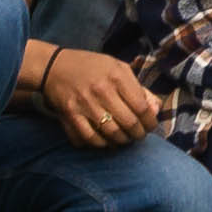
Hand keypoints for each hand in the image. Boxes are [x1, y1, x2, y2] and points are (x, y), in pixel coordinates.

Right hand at [37, 43, 160, 145]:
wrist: (55, 66)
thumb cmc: (93, 67)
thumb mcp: (119, 68)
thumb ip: (139, 88)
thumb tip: (155, 109)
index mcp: (117, 76)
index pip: (141, 107)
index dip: (150, 121)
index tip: (151, 125)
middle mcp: (102, 91)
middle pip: (129, 123)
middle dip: (138, 134)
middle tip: (139, 135)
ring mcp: (84, 104)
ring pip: (111, 134)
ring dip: (122, 141)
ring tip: (125, 139)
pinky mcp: (70, 115)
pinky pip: (89, 139)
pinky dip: (101, 144)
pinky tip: (106, 141)